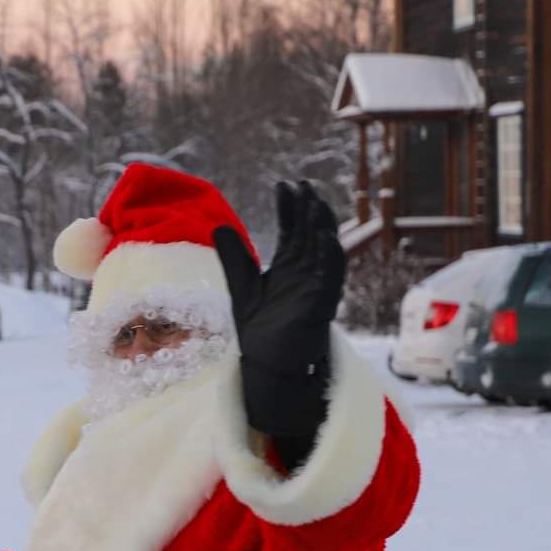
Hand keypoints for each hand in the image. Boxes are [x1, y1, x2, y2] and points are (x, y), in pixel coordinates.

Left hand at [212, 181, 345, 448]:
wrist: (266, 367)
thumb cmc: (260, 330)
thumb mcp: (242, 286)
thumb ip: (234, 257)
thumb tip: (220, 226)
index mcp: (290, 268)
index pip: (293, 231)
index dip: (290, 208)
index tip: (285, 184)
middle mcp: (306, 274)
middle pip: (310, 235)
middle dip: (308, 209)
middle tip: (304, 183)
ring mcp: (316, 289)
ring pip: (325, 251)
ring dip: (322, 226)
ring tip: (316, 202)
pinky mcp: (321, 306)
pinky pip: (330, 278)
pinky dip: (330, 257)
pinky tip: (325, 238)